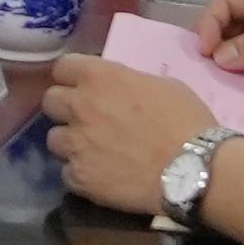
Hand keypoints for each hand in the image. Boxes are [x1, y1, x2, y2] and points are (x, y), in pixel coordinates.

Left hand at [36, 51, 214, 214]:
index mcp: (99, 78)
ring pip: (54, 139)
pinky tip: (101, 176)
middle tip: (86, 119)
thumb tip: (119, 90)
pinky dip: (81, 173)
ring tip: (93, 151)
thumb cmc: (186, 121)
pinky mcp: (78, 177)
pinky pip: (67, 172)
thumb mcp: (162, 86)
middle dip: (66, 108)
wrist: (193, 170)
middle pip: (50, 101)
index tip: (83, 86)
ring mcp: (74, 144)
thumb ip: (129, 83)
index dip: (72, 76)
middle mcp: (78, 107)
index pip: (62, 67)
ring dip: (70, 142)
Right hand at [198, 0, 243, 99]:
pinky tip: (235, 92)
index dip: (210, 25)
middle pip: (227, 26)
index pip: (225, 2)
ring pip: (237, 50)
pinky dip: (242, 78)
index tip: (205, 54)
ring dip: (228, 65)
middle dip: (215, 46)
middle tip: (207, 73)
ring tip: (217, 85)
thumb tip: (217, 57)